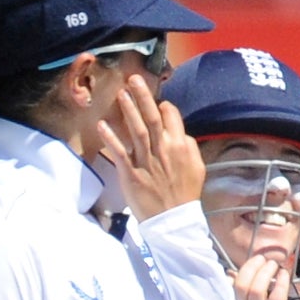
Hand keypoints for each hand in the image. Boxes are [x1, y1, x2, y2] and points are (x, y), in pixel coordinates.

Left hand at [92, 83, 204, 218]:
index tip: (157, 102)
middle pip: (152, 117)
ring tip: (120, 93)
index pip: (172, 117)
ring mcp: (146, 160)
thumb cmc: (185, 194)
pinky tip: (102, 124)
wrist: (174, 221)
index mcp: (181, 147)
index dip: (164, 107)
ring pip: (136, 129)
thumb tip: (181, 133)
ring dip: (127, 110)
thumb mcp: (197, 169)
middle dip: (142, 96)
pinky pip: (119, 152)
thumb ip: (190, 148)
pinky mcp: (130, 172)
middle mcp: (164, 149)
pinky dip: (111, 138)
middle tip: (133, 79)